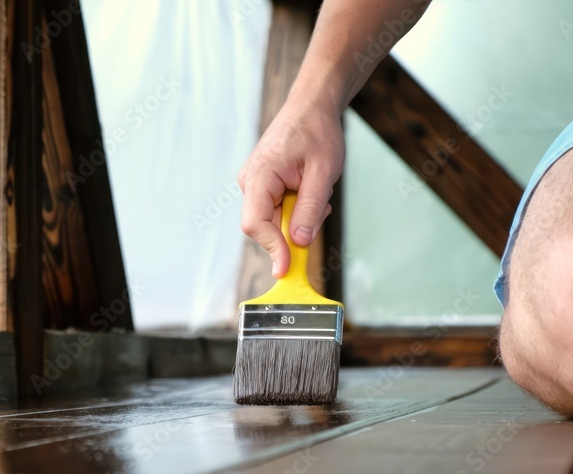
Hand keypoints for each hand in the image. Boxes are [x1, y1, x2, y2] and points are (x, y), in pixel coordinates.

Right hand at [238, 97, 344, 277]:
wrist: (312, 106)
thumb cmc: (317, 132)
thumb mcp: (323, 172)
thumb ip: (309, 208)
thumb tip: (299, 242)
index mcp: (259, 176)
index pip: (255, 224)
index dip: (272, 249)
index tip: (287, 268)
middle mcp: (249, 182)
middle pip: (263, 226)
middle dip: (291, 230)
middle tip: (320, 212)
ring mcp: (254, 184)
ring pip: (272, 220)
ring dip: (297, 216)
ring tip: (317, 191)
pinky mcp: (262, 186)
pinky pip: (276, 209)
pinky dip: (296, 208)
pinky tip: (309, 189)